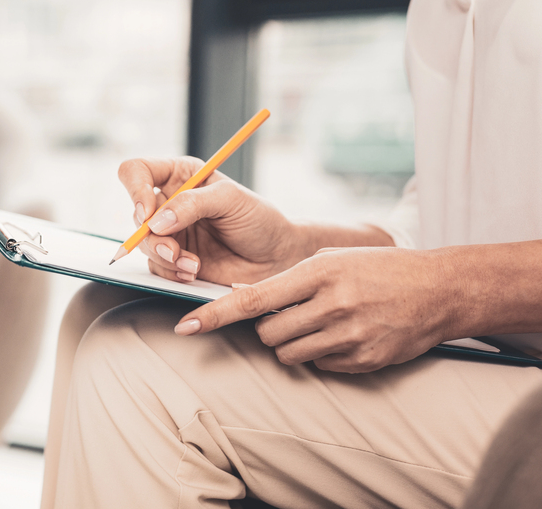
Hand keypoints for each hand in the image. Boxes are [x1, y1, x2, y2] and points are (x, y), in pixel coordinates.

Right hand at [118, 157, 306, 284]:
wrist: (276, 258)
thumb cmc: (259, 220)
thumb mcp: (230, 200)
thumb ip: (192, 203)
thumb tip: (156, 221)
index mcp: (180, 176)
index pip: (137, 171)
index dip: (135, 190)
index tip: (147, 213)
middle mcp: (170, 202)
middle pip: (135, 213)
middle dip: (152, 236)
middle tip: (174, 250)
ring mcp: (170, 232)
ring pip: (142, 243)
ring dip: (164, 257)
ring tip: (192, 265)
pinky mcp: (173, 259)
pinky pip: (155, 266)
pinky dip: (171, 272)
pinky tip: (193, 272)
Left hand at [175, 246, 457, 372]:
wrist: (439, 290)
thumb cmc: (377, 269)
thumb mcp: (331, 260)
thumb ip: (288, 279)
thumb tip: (242, 298)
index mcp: (318, 273)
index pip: (253, 299)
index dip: (215, 315)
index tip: (185, 326)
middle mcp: (333, 306)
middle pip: (268, 333)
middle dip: (268, 327)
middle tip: (290, 313)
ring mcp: (350, 336)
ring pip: (289, 354)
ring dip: (291, 342)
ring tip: (318, 322)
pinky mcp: (364, 361)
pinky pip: (319, 366)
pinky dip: (320, 354)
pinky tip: (342, 334)